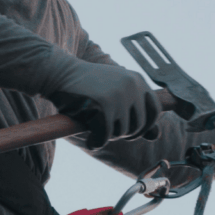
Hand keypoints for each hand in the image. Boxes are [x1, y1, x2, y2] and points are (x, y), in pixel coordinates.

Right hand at [45, 61, 159, 147]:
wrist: (59, 73)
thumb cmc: (87, 86)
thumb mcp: (115, 96)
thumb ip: (136, 113)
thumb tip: (156, 136)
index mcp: (137, 80)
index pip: (155, 111)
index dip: (145, 126)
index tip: (130, 130)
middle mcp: (132, 86)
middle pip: (139, 125)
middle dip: (124, 134)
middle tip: (108, 131)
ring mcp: (118, 96)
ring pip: (122, 132)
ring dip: (109, 137)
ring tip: (96, 128)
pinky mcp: (103, 106)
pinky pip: (106, 136)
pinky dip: (97, 142)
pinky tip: (90, 139)